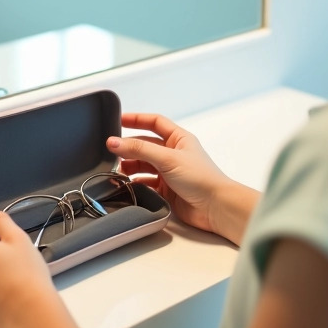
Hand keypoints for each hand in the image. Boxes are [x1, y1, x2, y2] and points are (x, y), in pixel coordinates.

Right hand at [108, 112, 239, 237]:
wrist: (215, 207)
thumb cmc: (201, 178)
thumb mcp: (167, 158)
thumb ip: (139, 149)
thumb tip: (115, 141)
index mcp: (179, 139)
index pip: (155, 122)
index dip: (137, 119)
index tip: (119, 120)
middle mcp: (174, 153)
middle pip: (146, 145)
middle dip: (129, 147)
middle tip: (112, 150)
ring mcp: (170, 172)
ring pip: (144, 165)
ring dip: (131, 166)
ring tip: (118, 170)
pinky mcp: (167, 190)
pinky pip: (146, 183)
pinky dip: (136, 183)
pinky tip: (128, 185)